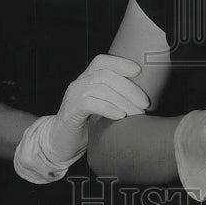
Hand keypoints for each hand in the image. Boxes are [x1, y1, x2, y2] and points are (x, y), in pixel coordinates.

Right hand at [14, 54, 146, 182]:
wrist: (60, 143)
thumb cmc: (86, 125)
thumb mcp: (100, 105)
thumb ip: (113, 96)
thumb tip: (142, 96)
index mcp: (86, 78)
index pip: (102, 61)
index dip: (120, 63)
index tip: (138, 71)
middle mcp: (78, 83)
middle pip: (106, 75)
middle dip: (129, 88)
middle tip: (145, 104)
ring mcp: (73, 96)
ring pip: (101, 89)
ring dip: (124, 101)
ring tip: (138, 113)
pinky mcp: (71, 111)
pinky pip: (91, 104)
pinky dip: (109, 108)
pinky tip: (121, 116)